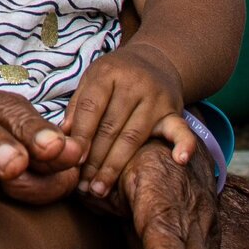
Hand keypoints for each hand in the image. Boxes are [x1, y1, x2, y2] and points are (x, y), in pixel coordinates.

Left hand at [64, 43, 194, 198]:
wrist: (155, 59)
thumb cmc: (114, 76)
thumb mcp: (91, 80)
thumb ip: (77, 107)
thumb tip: (64, 137)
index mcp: (108, 74)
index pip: (91, 109)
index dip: (81, 137)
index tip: (71, 162)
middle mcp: (134, 85)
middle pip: (111, 127)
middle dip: (94, 160)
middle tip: (82, 186)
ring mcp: (156, 98)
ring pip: (134, 137)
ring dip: (115, 167)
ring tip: (100, 188)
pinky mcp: (174, 111)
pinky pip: (181, 130)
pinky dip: (184, 145)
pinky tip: (181, 161)